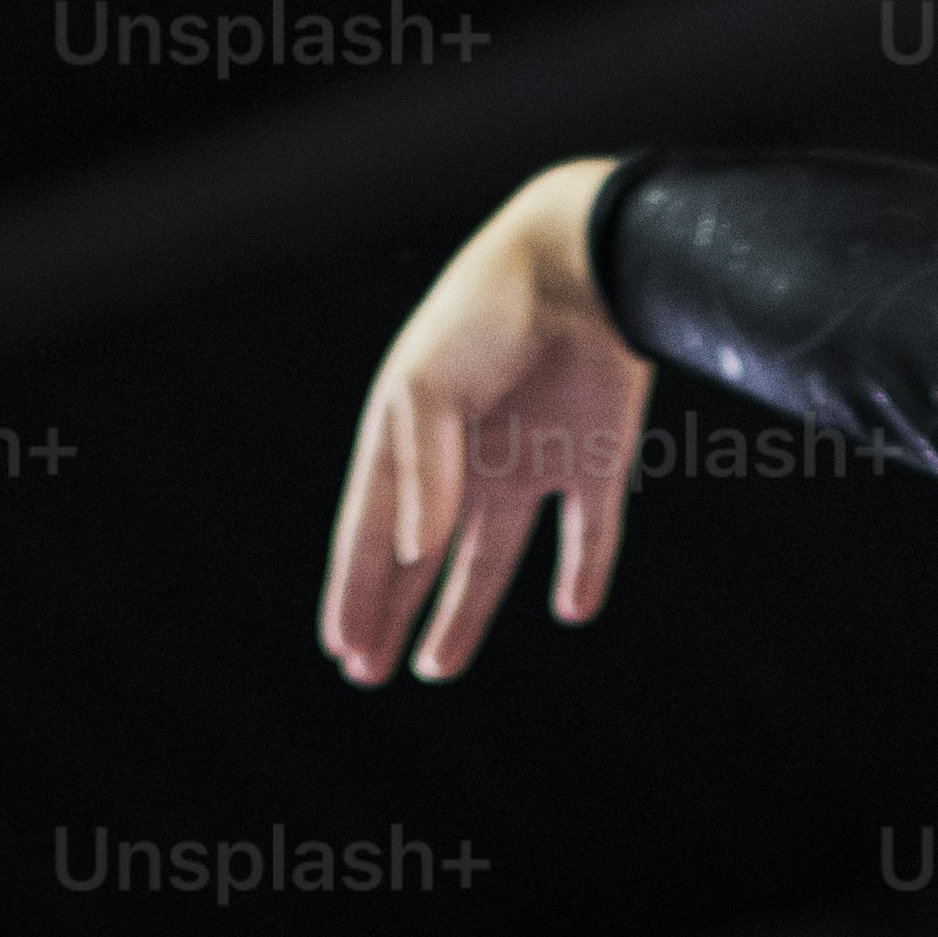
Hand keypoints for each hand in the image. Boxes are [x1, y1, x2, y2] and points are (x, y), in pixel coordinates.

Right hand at [321, 168, 650, 682]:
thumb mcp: (431, 387)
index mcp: (408, 435)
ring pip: (488, 557)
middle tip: (365, 675)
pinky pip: (590, 530)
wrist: (584, 261)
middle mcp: (464, 457)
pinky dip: (584, 568)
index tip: (342, 649)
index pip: (370, 530)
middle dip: (389, 612)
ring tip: (436, 670)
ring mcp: (529, 459)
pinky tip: (573, 609)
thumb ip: (422, 471)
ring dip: (462, 613)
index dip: (353, 589)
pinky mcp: (596, 457)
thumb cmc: (486, 313)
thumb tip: (419, 552)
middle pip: (417, 555)